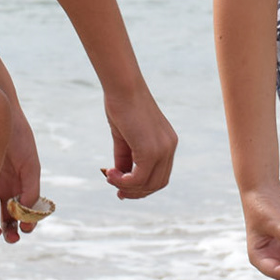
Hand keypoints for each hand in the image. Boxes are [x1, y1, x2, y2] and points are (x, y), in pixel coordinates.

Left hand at [0, 101, 43, 242]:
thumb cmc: (18, 138)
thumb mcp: (30, 162)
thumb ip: (31, 187)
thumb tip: (28, 210)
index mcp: (23, 183)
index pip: (27, 209)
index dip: (28, 221)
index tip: (28, 227)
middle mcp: (8, 188)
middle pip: (11, 216)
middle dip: (13, 230)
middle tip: (13, 238)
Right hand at [100, 82, 176, 198]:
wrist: (123, 87)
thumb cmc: (121, 106)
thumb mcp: (124, 138)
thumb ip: (126, 158)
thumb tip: (120, 179)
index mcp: (167, 142)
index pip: (161, 174)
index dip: (143, 186)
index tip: (123, 187)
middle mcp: (169, 146)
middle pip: (158, 183)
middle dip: (136, 191)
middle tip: (117, 190)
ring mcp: (163, 149)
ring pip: (149, 184)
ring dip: (127, 187)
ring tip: (110, 177)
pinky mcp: (151, 150)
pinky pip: (139, 178)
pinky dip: (124, 181)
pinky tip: (111, 173)